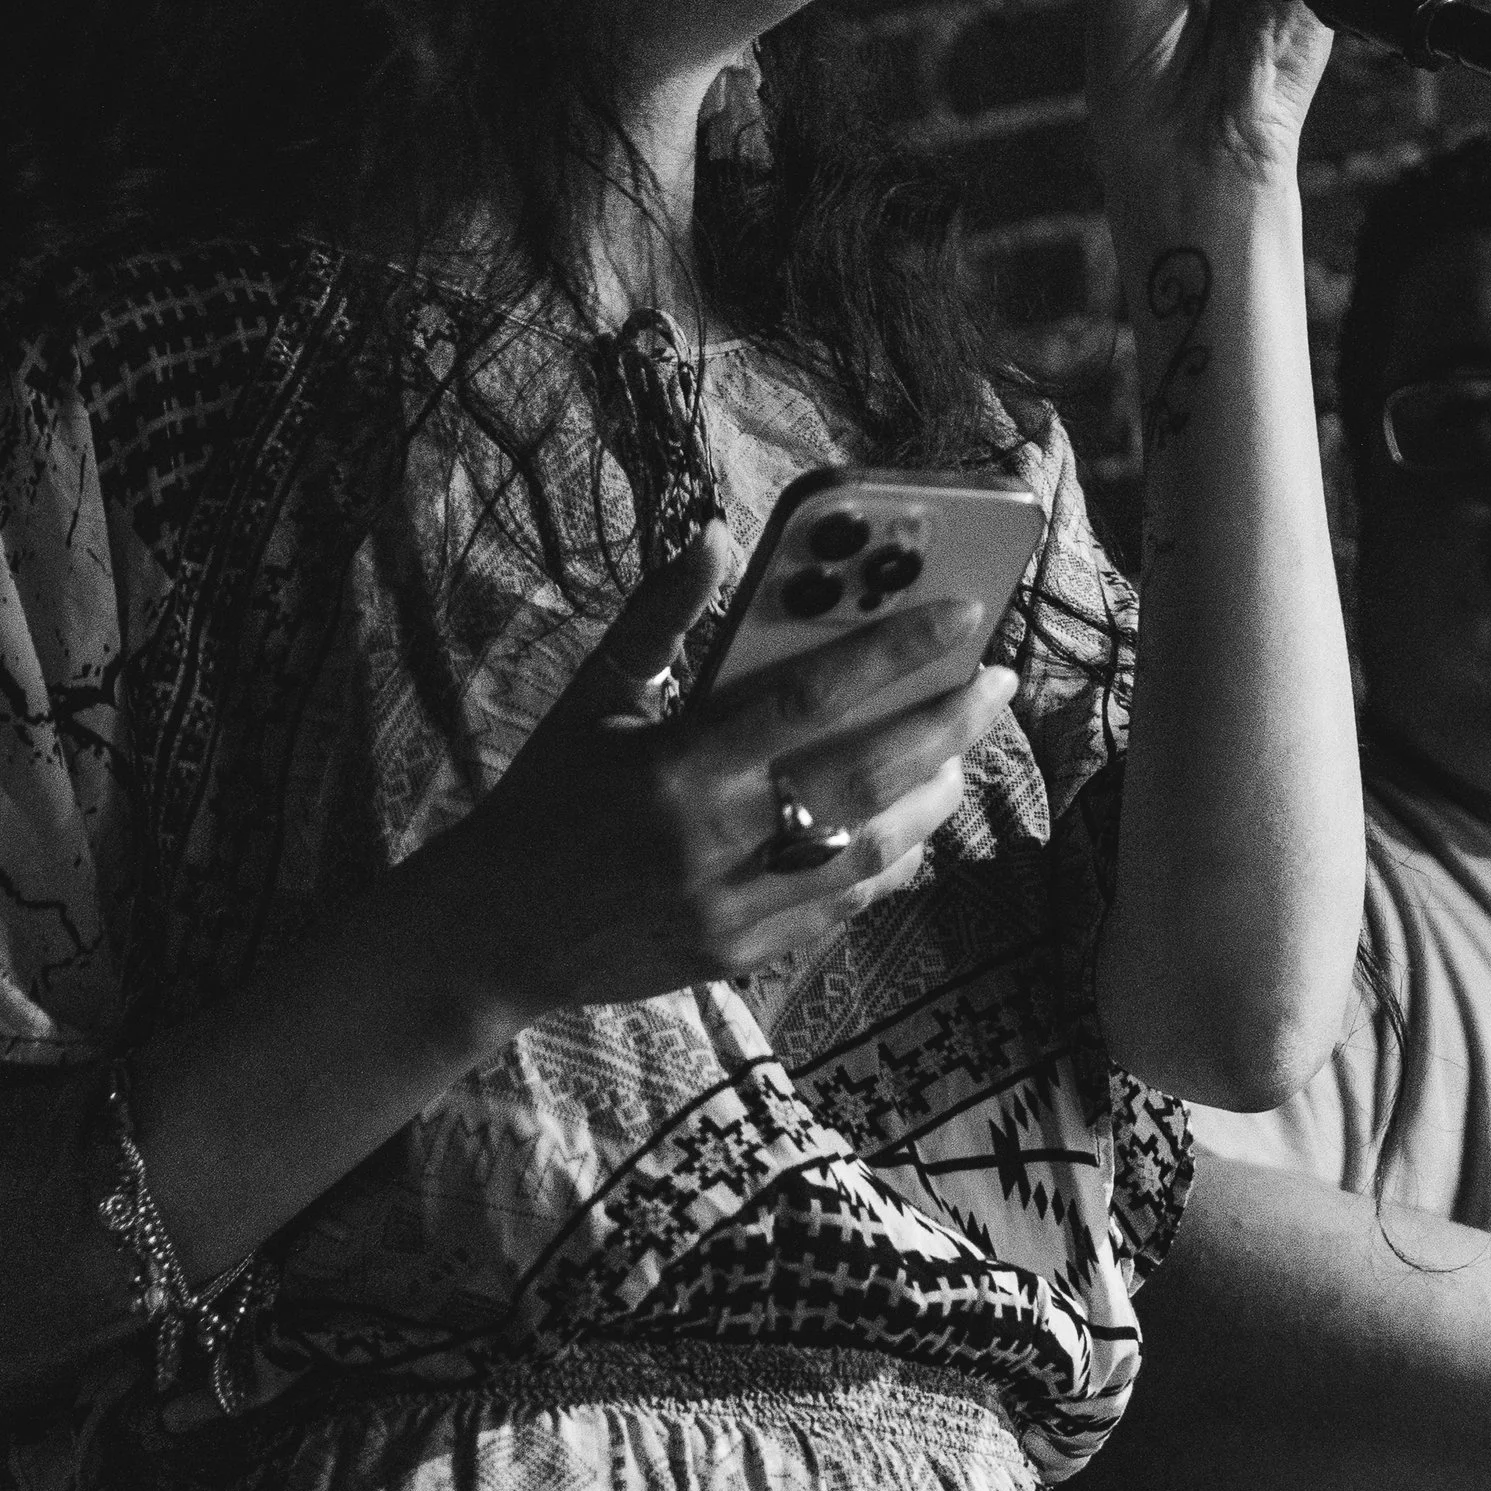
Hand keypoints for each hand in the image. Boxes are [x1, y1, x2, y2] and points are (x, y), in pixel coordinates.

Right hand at [427, 526, 1015, 1021]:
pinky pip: (841, 904)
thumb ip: (660, 615)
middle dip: (948, 723)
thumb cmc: (547, 795)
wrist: (492, 935)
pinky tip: (916, 822)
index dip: (896, 651)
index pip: (809, 697)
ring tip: (964, 751)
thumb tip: (717, 534)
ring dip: (933, 796)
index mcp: (675, 764)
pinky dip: (891, 862)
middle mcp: (711, 840)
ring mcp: (731, 907)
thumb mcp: (593, 695)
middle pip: (864, 774)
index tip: (964, 612)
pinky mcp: (741, 955)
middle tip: (997, 681)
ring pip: (869, 850)